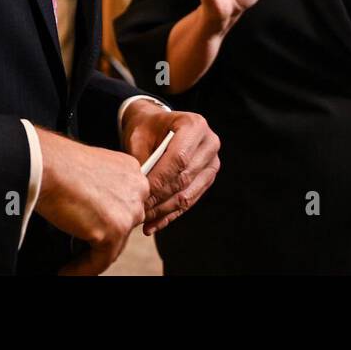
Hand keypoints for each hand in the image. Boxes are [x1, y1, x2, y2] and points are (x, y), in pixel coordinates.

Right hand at [33, 128, 149, 275]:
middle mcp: (137, 188)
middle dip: (103, 238)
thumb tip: (96, 211)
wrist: (45, 164)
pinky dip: (82, 269)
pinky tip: (67, 271)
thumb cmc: (57, 162)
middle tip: (79, 246)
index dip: (107, 219)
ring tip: (71, 264)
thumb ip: (102, 188)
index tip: (94, 231)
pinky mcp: (114, 230)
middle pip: (123, 225)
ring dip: (93, 256)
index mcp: (131, 170)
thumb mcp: (91, 169)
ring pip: (114, 244)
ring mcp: (128, 210)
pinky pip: (101, 260)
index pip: (125, 204)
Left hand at [121, 104, 219, 235]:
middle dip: (160, 197)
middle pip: (185, 178)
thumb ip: (140, 159)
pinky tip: (153, 225)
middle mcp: (209, 143)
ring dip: (164, 210)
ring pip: (188, 194)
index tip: (139, 194)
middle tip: (138, 211)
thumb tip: (138, 189)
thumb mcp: (138, 136)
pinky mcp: (208, 178)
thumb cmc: (146, 128)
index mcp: (194, 125)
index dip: (160, 179)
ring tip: (143, 220)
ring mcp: (212, 162)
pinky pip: (189, 200)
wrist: (158, 124)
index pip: (179, 158)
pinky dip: (170, 214)